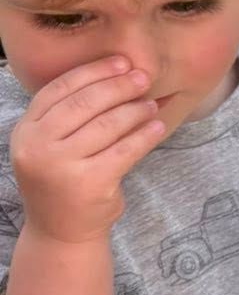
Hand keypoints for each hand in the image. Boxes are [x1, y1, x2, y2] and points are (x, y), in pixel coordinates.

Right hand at [9, 57, 166, 243]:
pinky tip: (157, 126)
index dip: (93, 71)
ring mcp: (61, 166)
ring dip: (134, 109)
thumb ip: (71, 114)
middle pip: (85, 103)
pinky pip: (125, 149)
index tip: (121, 61)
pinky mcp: (89, 183)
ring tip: (150, 104)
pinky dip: (144, 135)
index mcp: (25, 131)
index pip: (60, 89)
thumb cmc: (63, 180)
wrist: (61, 232)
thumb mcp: (51, 145)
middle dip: (118, 86)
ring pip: (107, 125)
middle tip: (143, 77)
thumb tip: (121, 72)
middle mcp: (37, 147)